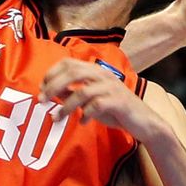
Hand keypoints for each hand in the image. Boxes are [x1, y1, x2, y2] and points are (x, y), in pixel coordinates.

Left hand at [39, 59, 168, 143]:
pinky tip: (83, 122)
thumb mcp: (90, 101)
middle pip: (72, 72)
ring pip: (82, 92)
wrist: (144, 122)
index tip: (41, 88)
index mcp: (95, 70)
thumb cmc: (115, 110)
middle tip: (42, 100)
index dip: (52, 73)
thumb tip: (51, 92)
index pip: (68, 63)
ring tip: (56, 117)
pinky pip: (96, 106)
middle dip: (53, 86)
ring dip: (66, 106)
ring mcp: (111, 87)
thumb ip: (72, 94)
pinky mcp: (119, 102)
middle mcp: (103, 75)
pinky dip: (86, 114)